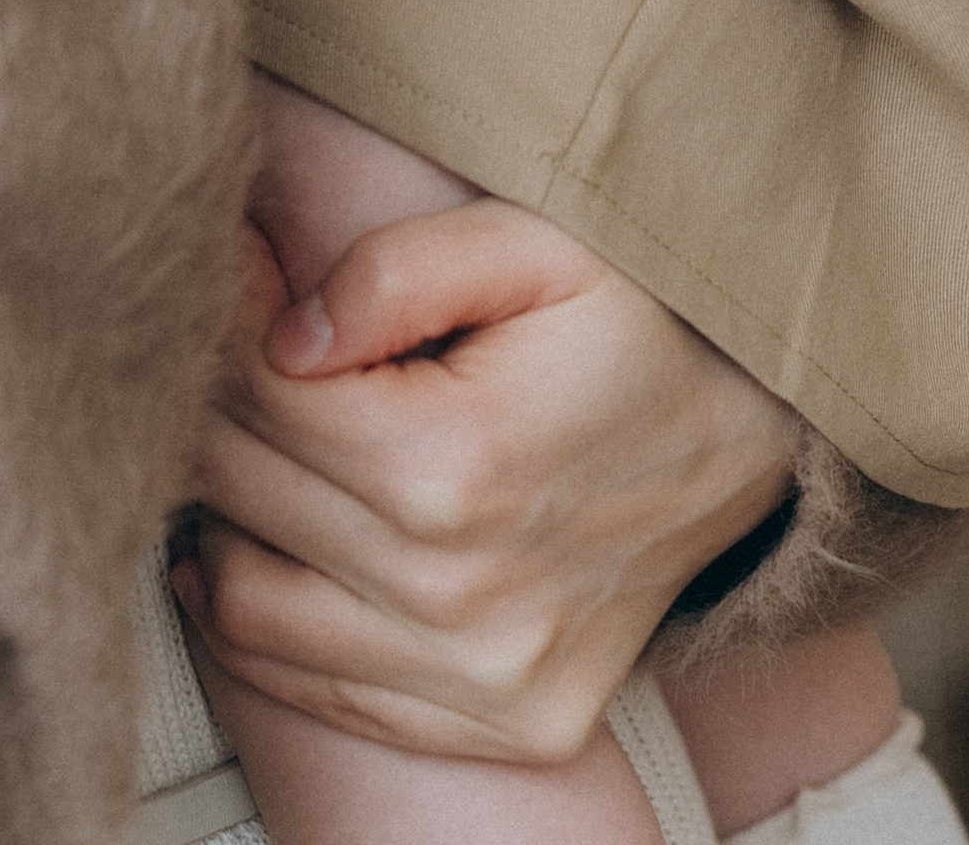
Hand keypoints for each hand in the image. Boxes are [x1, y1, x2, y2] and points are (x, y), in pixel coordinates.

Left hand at [180, 203, 792, 765]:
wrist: (752, 435)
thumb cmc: (636, 320)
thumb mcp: (535, 242)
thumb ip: (394, 270)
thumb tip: (278, 334)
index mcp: (458, 467)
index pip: (257, 398)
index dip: (228, 316)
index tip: (238, 269)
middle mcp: (461, 598)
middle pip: (241, 492)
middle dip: (216, 404)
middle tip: (235, 340)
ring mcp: (481, 683)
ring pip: (247, 605)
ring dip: (224, 515)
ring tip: (256, 439)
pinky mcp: (496, 726)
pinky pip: (314, 692)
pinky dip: (267, 618)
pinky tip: (274, 540)